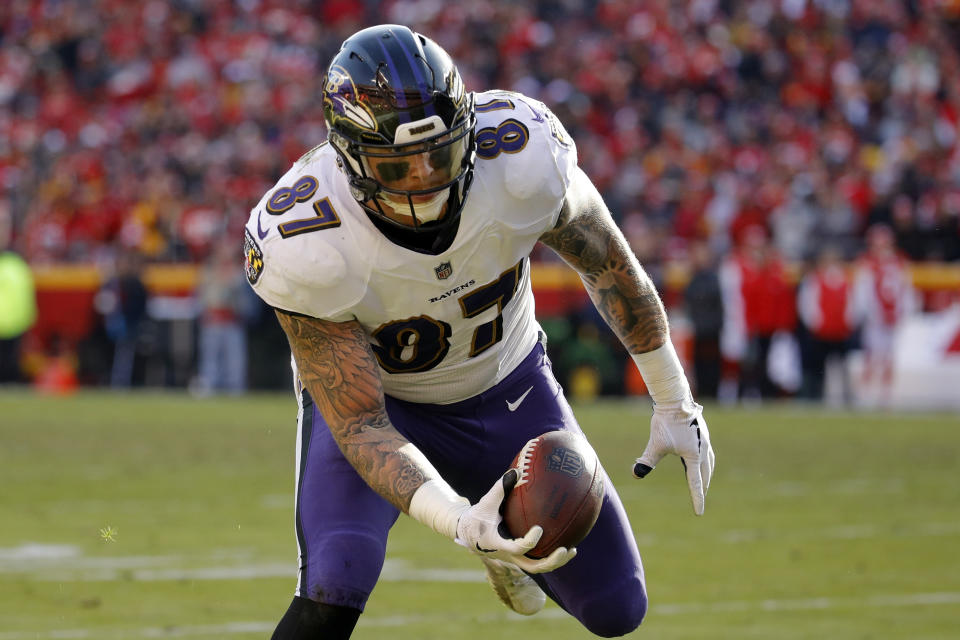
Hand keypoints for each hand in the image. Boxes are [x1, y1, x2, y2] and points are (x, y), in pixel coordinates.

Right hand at [456, 469, 575, 572]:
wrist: (467, 533)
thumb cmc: (477, 516)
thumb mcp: (485, 502)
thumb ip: (500, 487)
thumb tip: (517, 470)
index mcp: (498, 545)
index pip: (516, 549)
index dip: (529, 541)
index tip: (539, 529)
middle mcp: (508, 557)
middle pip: (533, 567)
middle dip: (551, 561)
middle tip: (565, 549)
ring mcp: (514, 560)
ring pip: (537, 568)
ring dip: (555, 562)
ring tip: (572, 551)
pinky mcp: (519, 558)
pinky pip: (537, 560)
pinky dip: (550, 555)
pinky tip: (565, 543)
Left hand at [633, 401, 714, 514]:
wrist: (675, 399)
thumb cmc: (666, 422)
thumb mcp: (656, 444)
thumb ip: (647, 460)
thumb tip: (635, 474)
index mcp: (694, 456)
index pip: (695, 482)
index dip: (696, 498)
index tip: (699, 513)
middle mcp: (703, 449)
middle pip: (706, 473)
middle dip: (703, 485)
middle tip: (701, 496)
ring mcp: (704, 440)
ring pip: (709, 461)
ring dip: (706, 472)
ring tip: (703, 478)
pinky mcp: (702, 431)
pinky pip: (706, 450)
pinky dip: (705, 459)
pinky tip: (698, 456)